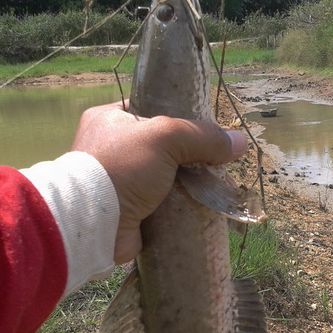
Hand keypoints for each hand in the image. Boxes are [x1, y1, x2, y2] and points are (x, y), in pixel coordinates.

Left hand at [71, 102, 246, 262]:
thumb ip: (201, 136)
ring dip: (184, 183)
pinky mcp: (127, 211)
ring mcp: (118, 182)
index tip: (203, 129)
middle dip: (186, 156)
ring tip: (212, 185)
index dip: (178, 116)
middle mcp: (110, 148)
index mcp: (108, 119)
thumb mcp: (164, 137)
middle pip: (160, 147)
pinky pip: (160, 204)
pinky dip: (178, 207)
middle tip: (213, 161)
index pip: (150, 109)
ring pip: (162, 177)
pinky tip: (199, 207)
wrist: (93, 223)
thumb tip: (239, 142)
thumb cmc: (121, 167)